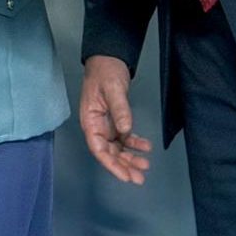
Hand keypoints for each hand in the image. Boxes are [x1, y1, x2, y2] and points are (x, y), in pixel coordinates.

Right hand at [80, 55, 151, 183]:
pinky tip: (145, 146)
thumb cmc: (105, 71)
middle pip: (109, 152)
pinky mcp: (115, 120)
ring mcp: (106, 124)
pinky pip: (124, 137)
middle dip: (123, 165)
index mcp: (90, 120)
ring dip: (130, 157)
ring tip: (145, 165)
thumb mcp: (113, 89)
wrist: (108, 58)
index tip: (125, 176)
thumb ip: (119, 109)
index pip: (98, 148)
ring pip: (117, 148)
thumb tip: (125, 130)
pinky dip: (135, 144)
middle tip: (140, 177)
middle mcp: (97, 126)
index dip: (111, 165)